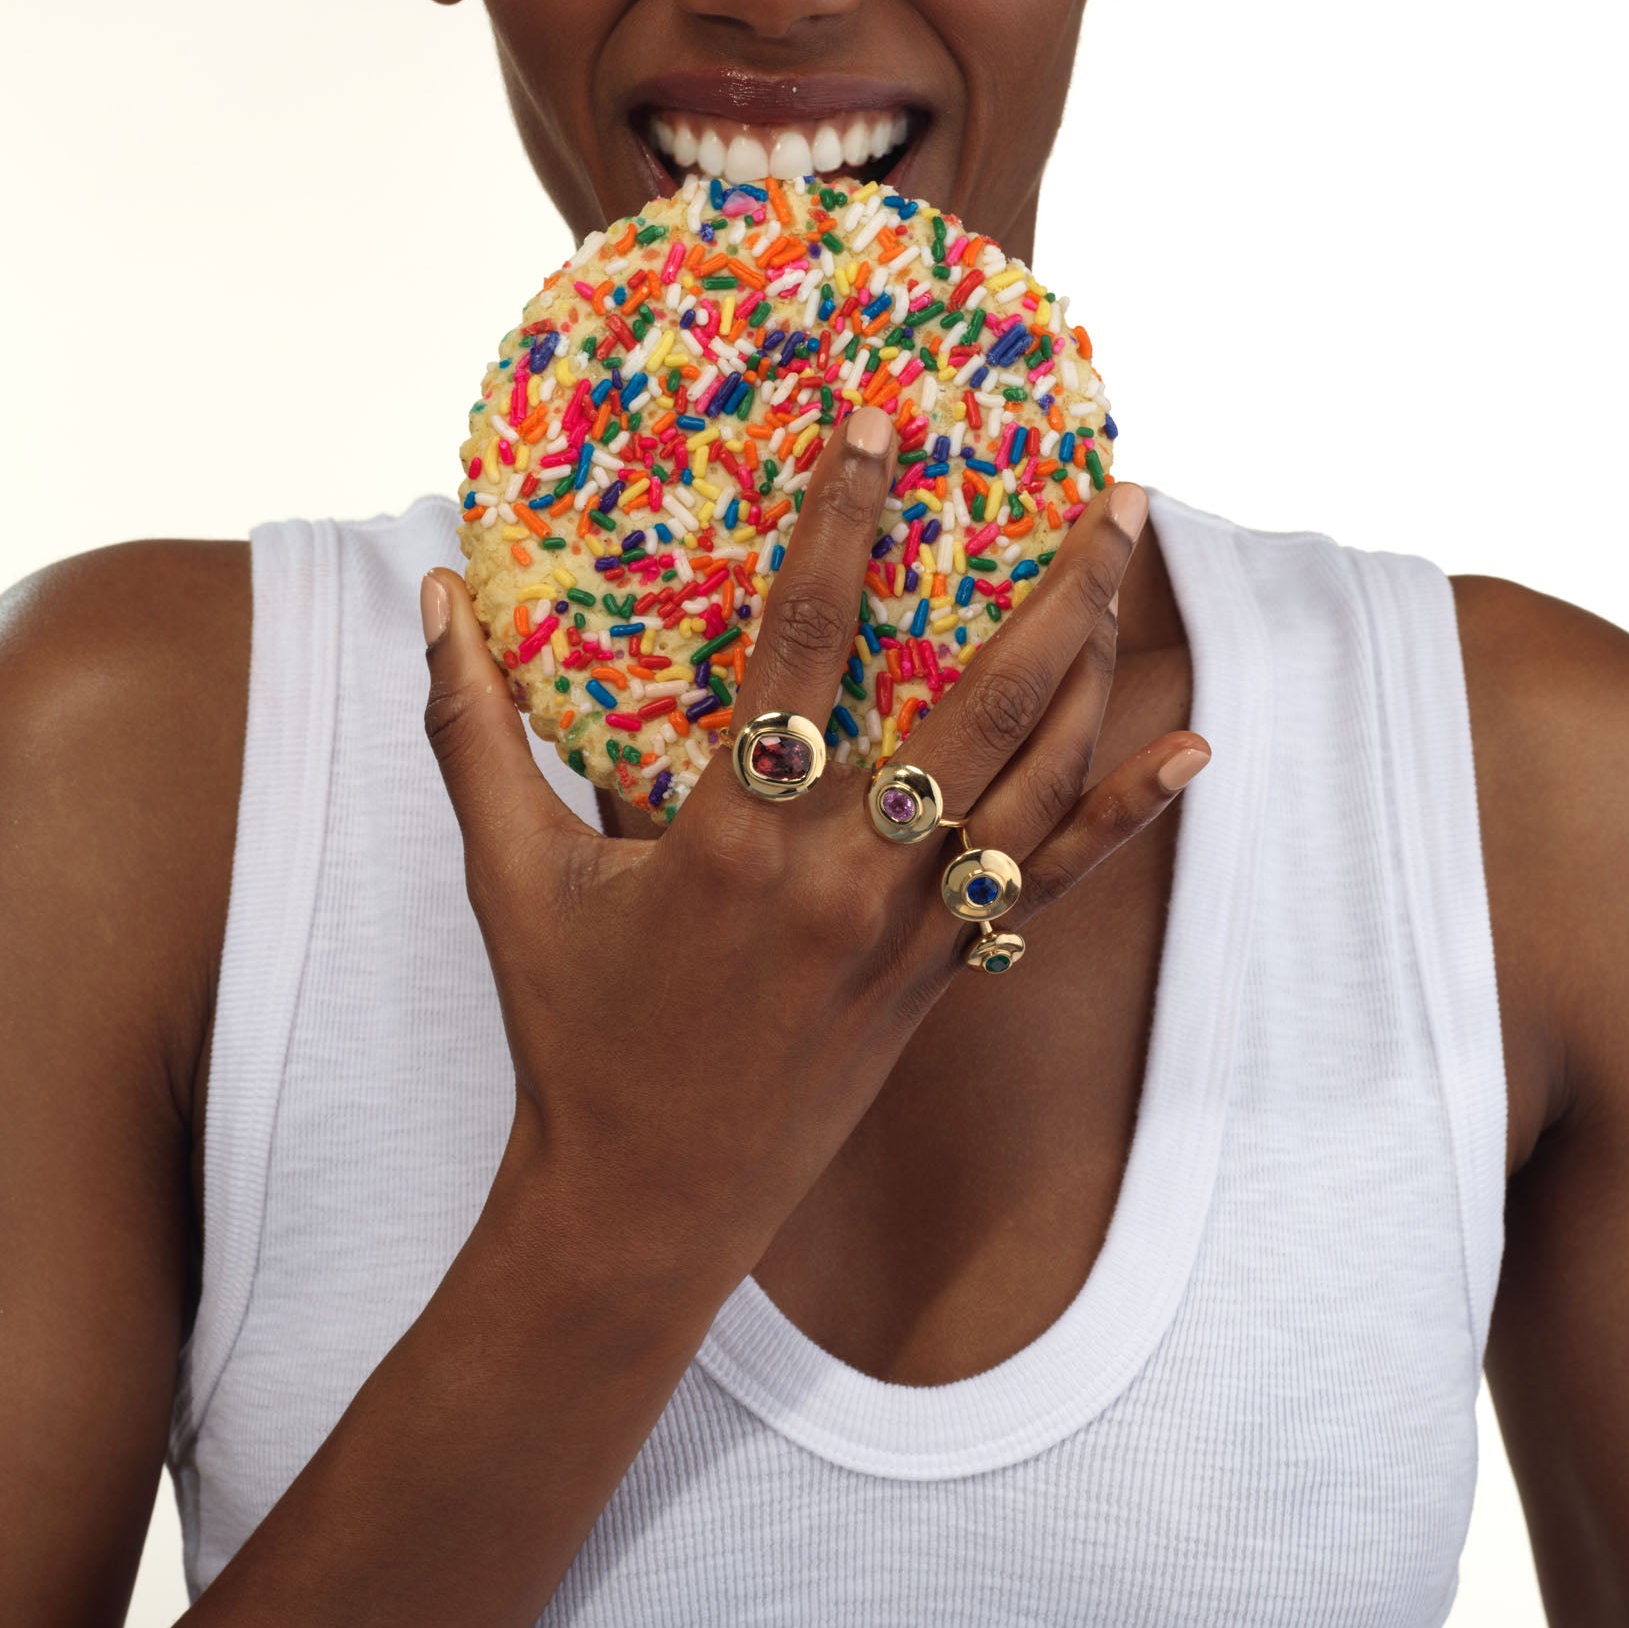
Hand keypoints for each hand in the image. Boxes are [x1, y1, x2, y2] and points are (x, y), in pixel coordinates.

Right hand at [420, 409, 1205, 1285]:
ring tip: (1132, 562)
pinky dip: (1132, 811)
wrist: (646, 1208)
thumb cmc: (571, 1034)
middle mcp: (843, 877)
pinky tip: (1195, 745)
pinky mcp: (946, 977)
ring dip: (1098, 666)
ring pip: (1038, 778)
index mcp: (732, 839)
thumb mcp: (509, 879)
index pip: (800, 644)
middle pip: (983, 703)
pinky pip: (1057, 880)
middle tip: (1114, 488)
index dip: (844, 520)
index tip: (882, 420)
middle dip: (1062, 587)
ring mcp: (912, 932)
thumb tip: (432, 592)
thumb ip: (471, 732)